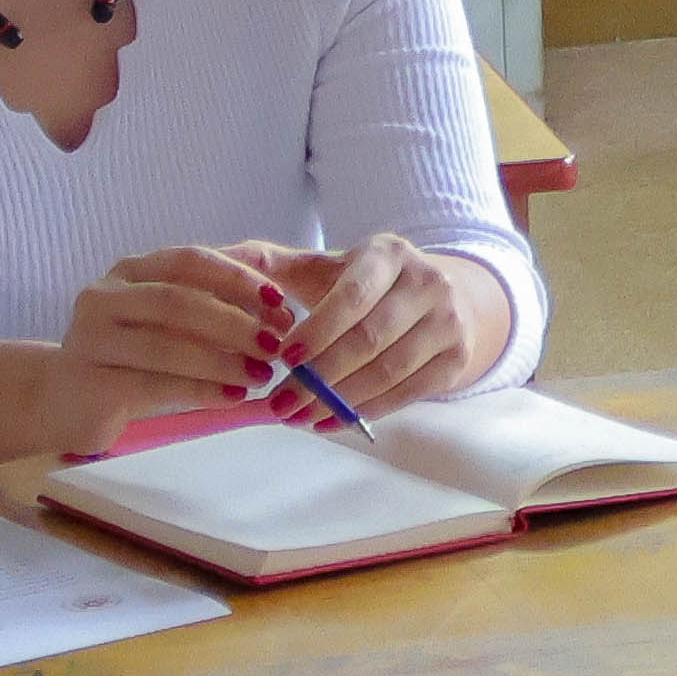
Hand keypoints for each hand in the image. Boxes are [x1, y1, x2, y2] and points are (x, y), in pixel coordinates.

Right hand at [45, 247, 293, 448]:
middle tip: (277, 346)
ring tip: (262, 376)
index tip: (281, 301)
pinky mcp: (91, 381)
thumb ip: (209, 309)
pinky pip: (156, 385)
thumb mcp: (167, 323)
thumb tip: (278, 315)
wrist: (63, 400)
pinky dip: (202, 390)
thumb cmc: (129, 357)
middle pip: (178, 301)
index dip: (238, 279)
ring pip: (167, 346)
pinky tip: (233, 397)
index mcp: (129, 271)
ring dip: (223, 361)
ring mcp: (91, 339)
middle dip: (235, 323)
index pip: (189, 261)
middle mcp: (104, 296)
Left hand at [231, 239, 517, 412]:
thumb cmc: (366, 285)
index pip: (352, 296)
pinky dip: (366, 411)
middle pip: (369, 339)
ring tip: (300, 417)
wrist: (442, 297)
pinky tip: (331, 421)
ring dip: (339, 400)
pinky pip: (408, 392)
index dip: (317, 331)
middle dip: (320, 377)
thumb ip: (275, 267)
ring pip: (388, 370)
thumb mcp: (328, 268)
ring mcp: (448, 321)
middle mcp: (428, 282)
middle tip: (280, 404)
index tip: (283, 360)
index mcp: (389, 254)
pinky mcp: (457, 357)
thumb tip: (220, 259)